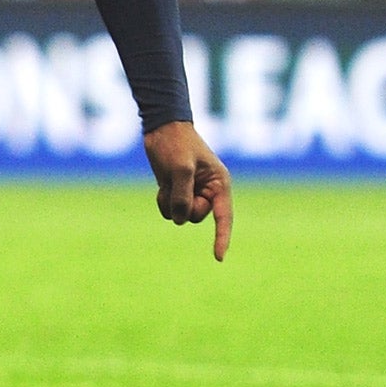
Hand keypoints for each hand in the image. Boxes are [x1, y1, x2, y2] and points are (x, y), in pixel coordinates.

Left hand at [143, 120, 232, 260]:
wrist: (161, 128)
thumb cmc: (176, 143)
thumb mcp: (180, 168)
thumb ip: (182, 195)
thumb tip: (179, 218)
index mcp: (219, 184)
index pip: (224, 217)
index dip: (222, 238)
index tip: (218, 258)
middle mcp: (209, 191)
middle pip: (197, 217)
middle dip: (184, 207)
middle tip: (178, 186)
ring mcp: (192, 192)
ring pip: (181, 216)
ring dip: (171, 204)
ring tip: (169, 182)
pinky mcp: (177, 192)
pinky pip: (169, 210)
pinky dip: (163, 202)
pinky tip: (162, 185)